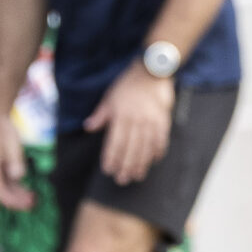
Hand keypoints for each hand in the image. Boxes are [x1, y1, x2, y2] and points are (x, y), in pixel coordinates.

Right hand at [0, 117, 35, 212]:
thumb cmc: (3, 130)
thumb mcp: (11, 144)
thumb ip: (14, 160)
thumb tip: (18, 176)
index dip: (9, 199)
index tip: (22, 204)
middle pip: (2, 190)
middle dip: (16, 200)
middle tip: (32, 205)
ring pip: (6, 187)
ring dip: (18, 195)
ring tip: (33, 201)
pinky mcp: (3, 167)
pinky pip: (10, 182)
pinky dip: (18, 188)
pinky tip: (29, 192)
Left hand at [84, 66, 175, 185]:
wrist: (152, 72)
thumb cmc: (127, 85)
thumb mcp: (110, 97)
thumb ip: (100, 115)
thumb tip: (88, 127)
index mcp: (121, 116)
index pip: (115, 142)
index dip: (111, 157)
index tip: (107, 170)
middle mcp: (136, 121)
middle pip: (131, 149)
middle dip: (126, 166)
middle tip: (122, 180)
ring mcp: (151, 121)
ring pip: (146, 148)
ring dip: (141, 164)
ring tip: (137, 176)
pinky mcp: (163, 120)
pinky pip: (161, 139)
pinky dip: (158, 151)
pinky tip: (154, 161)